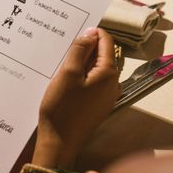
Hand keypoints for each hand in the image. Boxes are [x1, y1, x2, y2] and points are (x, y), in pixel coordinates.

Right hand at [33, 28, 119, 167]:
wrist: (59, 143)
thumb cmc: (63, 107)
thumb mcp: (68, 72)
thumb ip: (80, 50)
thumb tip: (91, 32)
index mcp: (109, 73)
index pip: (106, 41)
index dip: (90, 32)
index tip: (72, 29)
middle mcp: (113, 84)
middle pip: (101, 55)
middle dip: (84, 48)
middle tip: (63, 46)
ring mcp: (106, 96)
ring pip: (94, 69)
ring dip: (80, 62)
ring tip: (61, 61)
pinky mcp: (97, 105)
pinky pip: (91, 82)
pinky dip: (80, 76)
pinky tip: (64, 78)